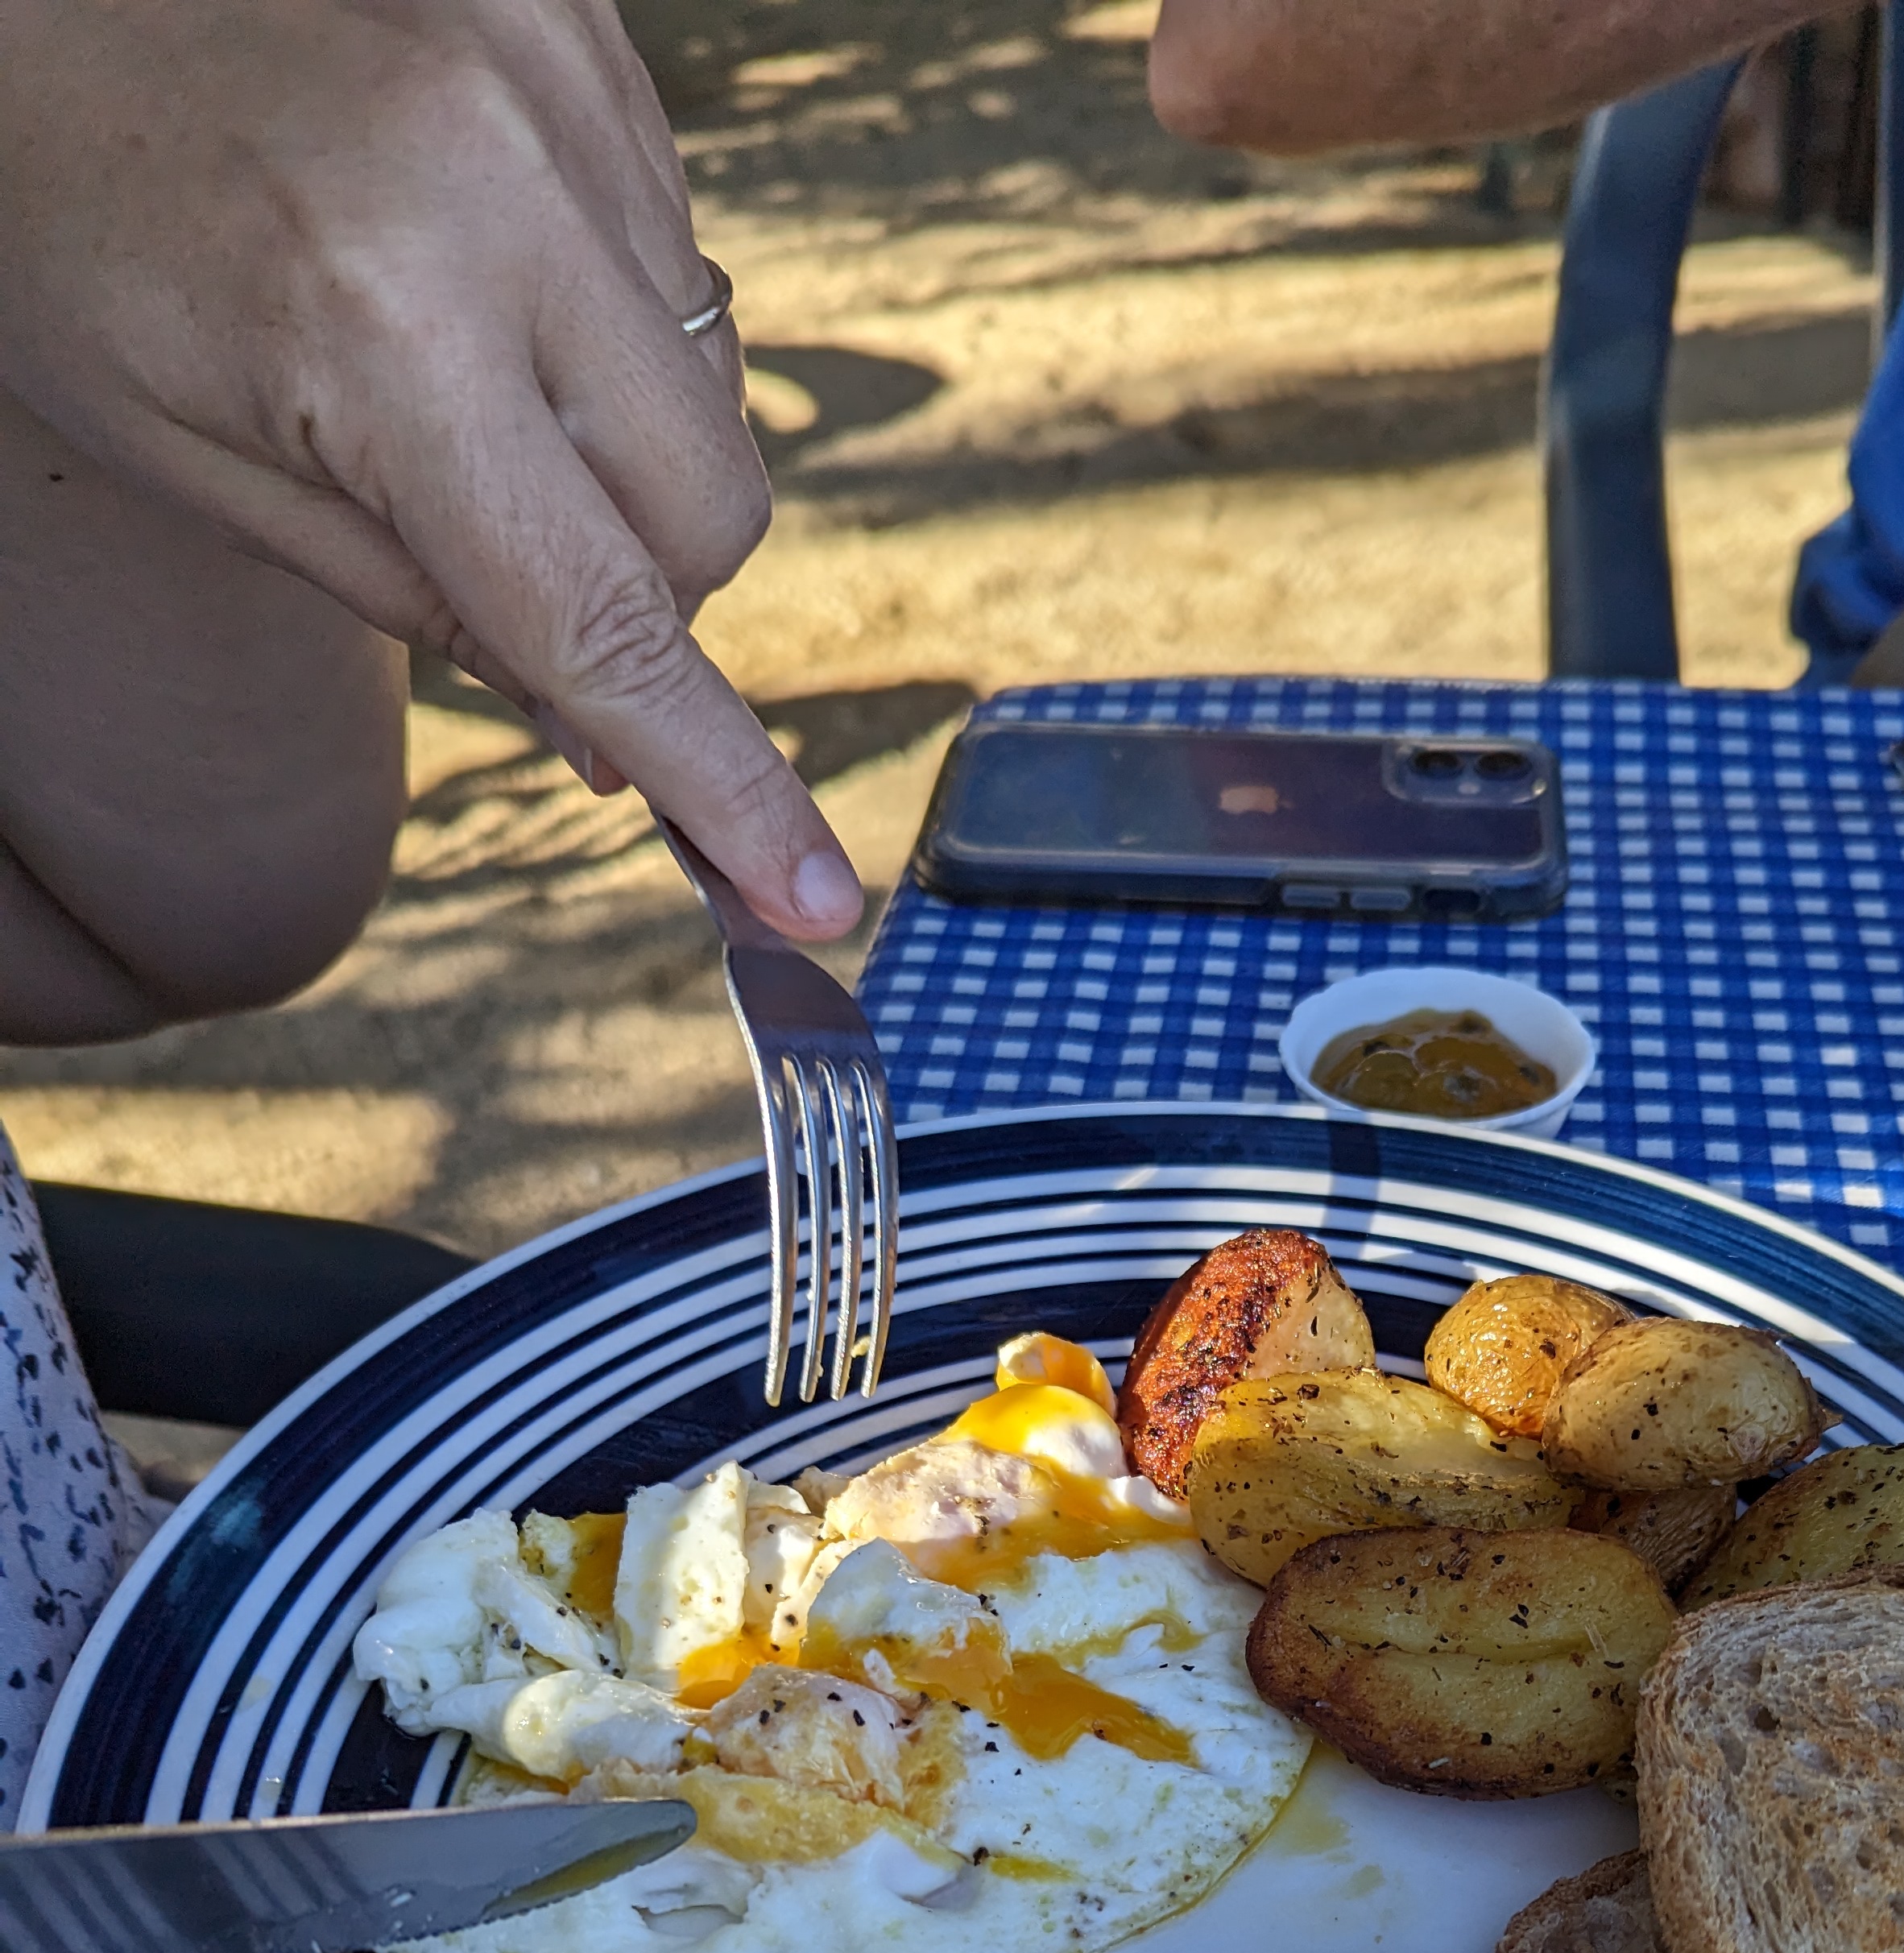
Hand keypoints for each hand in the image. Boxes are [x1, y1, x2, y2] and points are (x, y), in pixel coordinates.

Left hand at [0, 0, 860, 939]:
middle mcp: (502, 188)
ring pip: (709, 384)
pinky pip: (674, 242)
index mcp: (380, 324)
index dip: (718, 777)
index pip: (602, 618)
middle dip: (644, 585)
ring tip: (451, 353)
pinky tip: (475, 254)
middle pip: (711, 512)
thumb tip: (603, 723)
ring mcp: (559, 83)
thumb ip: (414, 601)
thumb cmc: (61, 208)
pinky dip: (600, 300)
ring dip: (615, 430)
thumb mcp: (191, 461)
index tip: (810, 896)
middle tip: (511, 564)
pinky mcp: (584, 23)